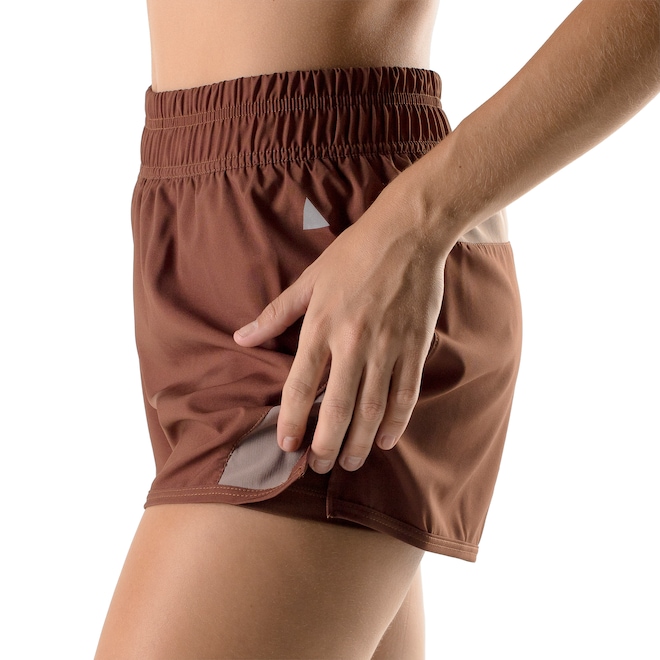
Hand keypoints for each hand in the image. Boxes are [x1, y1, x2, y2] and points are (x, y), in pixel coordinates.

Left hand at [233, 180, 449, 473]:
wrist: (408, 233)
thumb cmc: (354, 254)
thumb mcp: (309, 279)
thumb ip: (275, 314)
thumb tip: (240, 337)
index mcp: (322, 326)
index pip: (300, 386)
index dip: (292, 421)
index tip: (287, 447)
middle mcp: (354, 342)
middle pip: (338, 408)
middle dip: (327, 445)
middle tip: (319, 466)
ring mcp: (387, 347)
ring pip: (373, 408)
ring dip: (360, 442)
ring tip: (351, 463)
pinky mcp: (415, 347)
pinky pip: (406, 394)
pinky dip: (396, 422)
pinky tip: (386, 440)